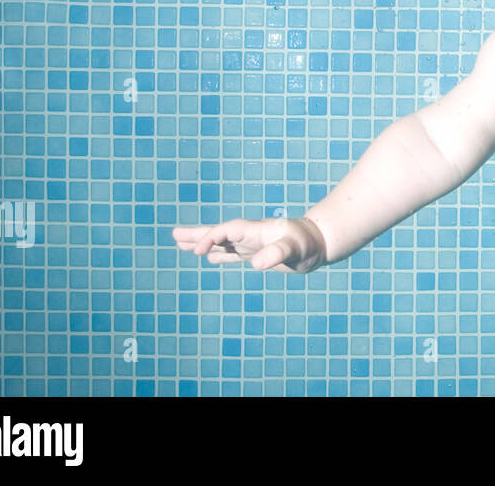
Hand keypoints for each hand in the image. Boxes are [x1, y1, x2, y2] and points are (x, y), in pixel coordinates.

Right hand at [172, 215, 327, 272]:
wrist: (321, 243)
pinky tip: (209, 256)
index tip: (198, 251)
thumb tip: (256, 264)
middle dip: (197, 234)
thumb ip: (277, 253)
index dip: (211, 238)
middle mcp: (251, 235)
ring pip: (222, 242)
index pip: (227, 231)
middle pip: (219, 232)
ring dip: (202, 242)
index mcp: (256, 230)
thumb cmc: (309, 244)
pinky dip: (218, 253)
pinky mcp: (257, 253)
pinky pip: (232, 253)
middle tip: (173, 234)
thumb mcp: (295, 249)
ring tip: (180, 242)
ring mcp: (252, 244)